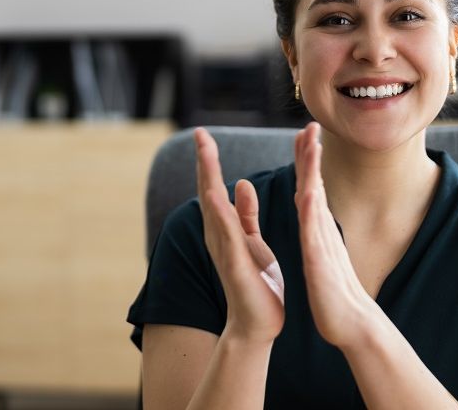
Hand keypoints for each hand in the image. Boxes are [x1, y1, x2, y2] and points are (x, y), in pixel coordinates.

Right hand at [194, 128, 284, 343]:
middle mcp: (219, 237)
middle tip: (200, 133)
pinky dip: (221, 213)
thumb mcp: (251, 241)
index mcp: (226, 229)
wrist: (257, 324)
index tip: (205, 134)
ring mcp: (224, 251)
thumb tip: (240, 183)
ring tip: (205, 152)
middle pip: (208, 192)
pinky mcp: (236, 265)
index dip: (210, 161)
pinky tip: (216, 194)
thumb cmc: (256, 283)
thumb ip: (245, 214)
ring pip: (213, 209)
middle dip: (205, 162)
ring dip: (209, 179)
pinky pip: (227, 234)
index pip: (215, 188)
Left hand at [294, 122, 382, 348]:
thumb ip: (318, 233)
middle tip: (310, 123)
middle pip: (315, 184)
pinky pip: (314, 233)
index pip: (310, 187)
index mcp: (316, 230)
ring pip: (316, 201)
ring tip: (310, 146)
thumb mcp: (322, 254)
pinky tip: (309, 192)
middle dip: (311, 154)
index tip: (303, 133)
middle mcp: (321, 231)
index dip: (307, 160)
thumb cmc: (335, 293)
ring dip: (312, 173)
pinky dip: (311, 211)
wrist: (352, 323)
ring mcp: (322, 244)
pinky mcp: (321, 261)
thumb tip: (315, 214)